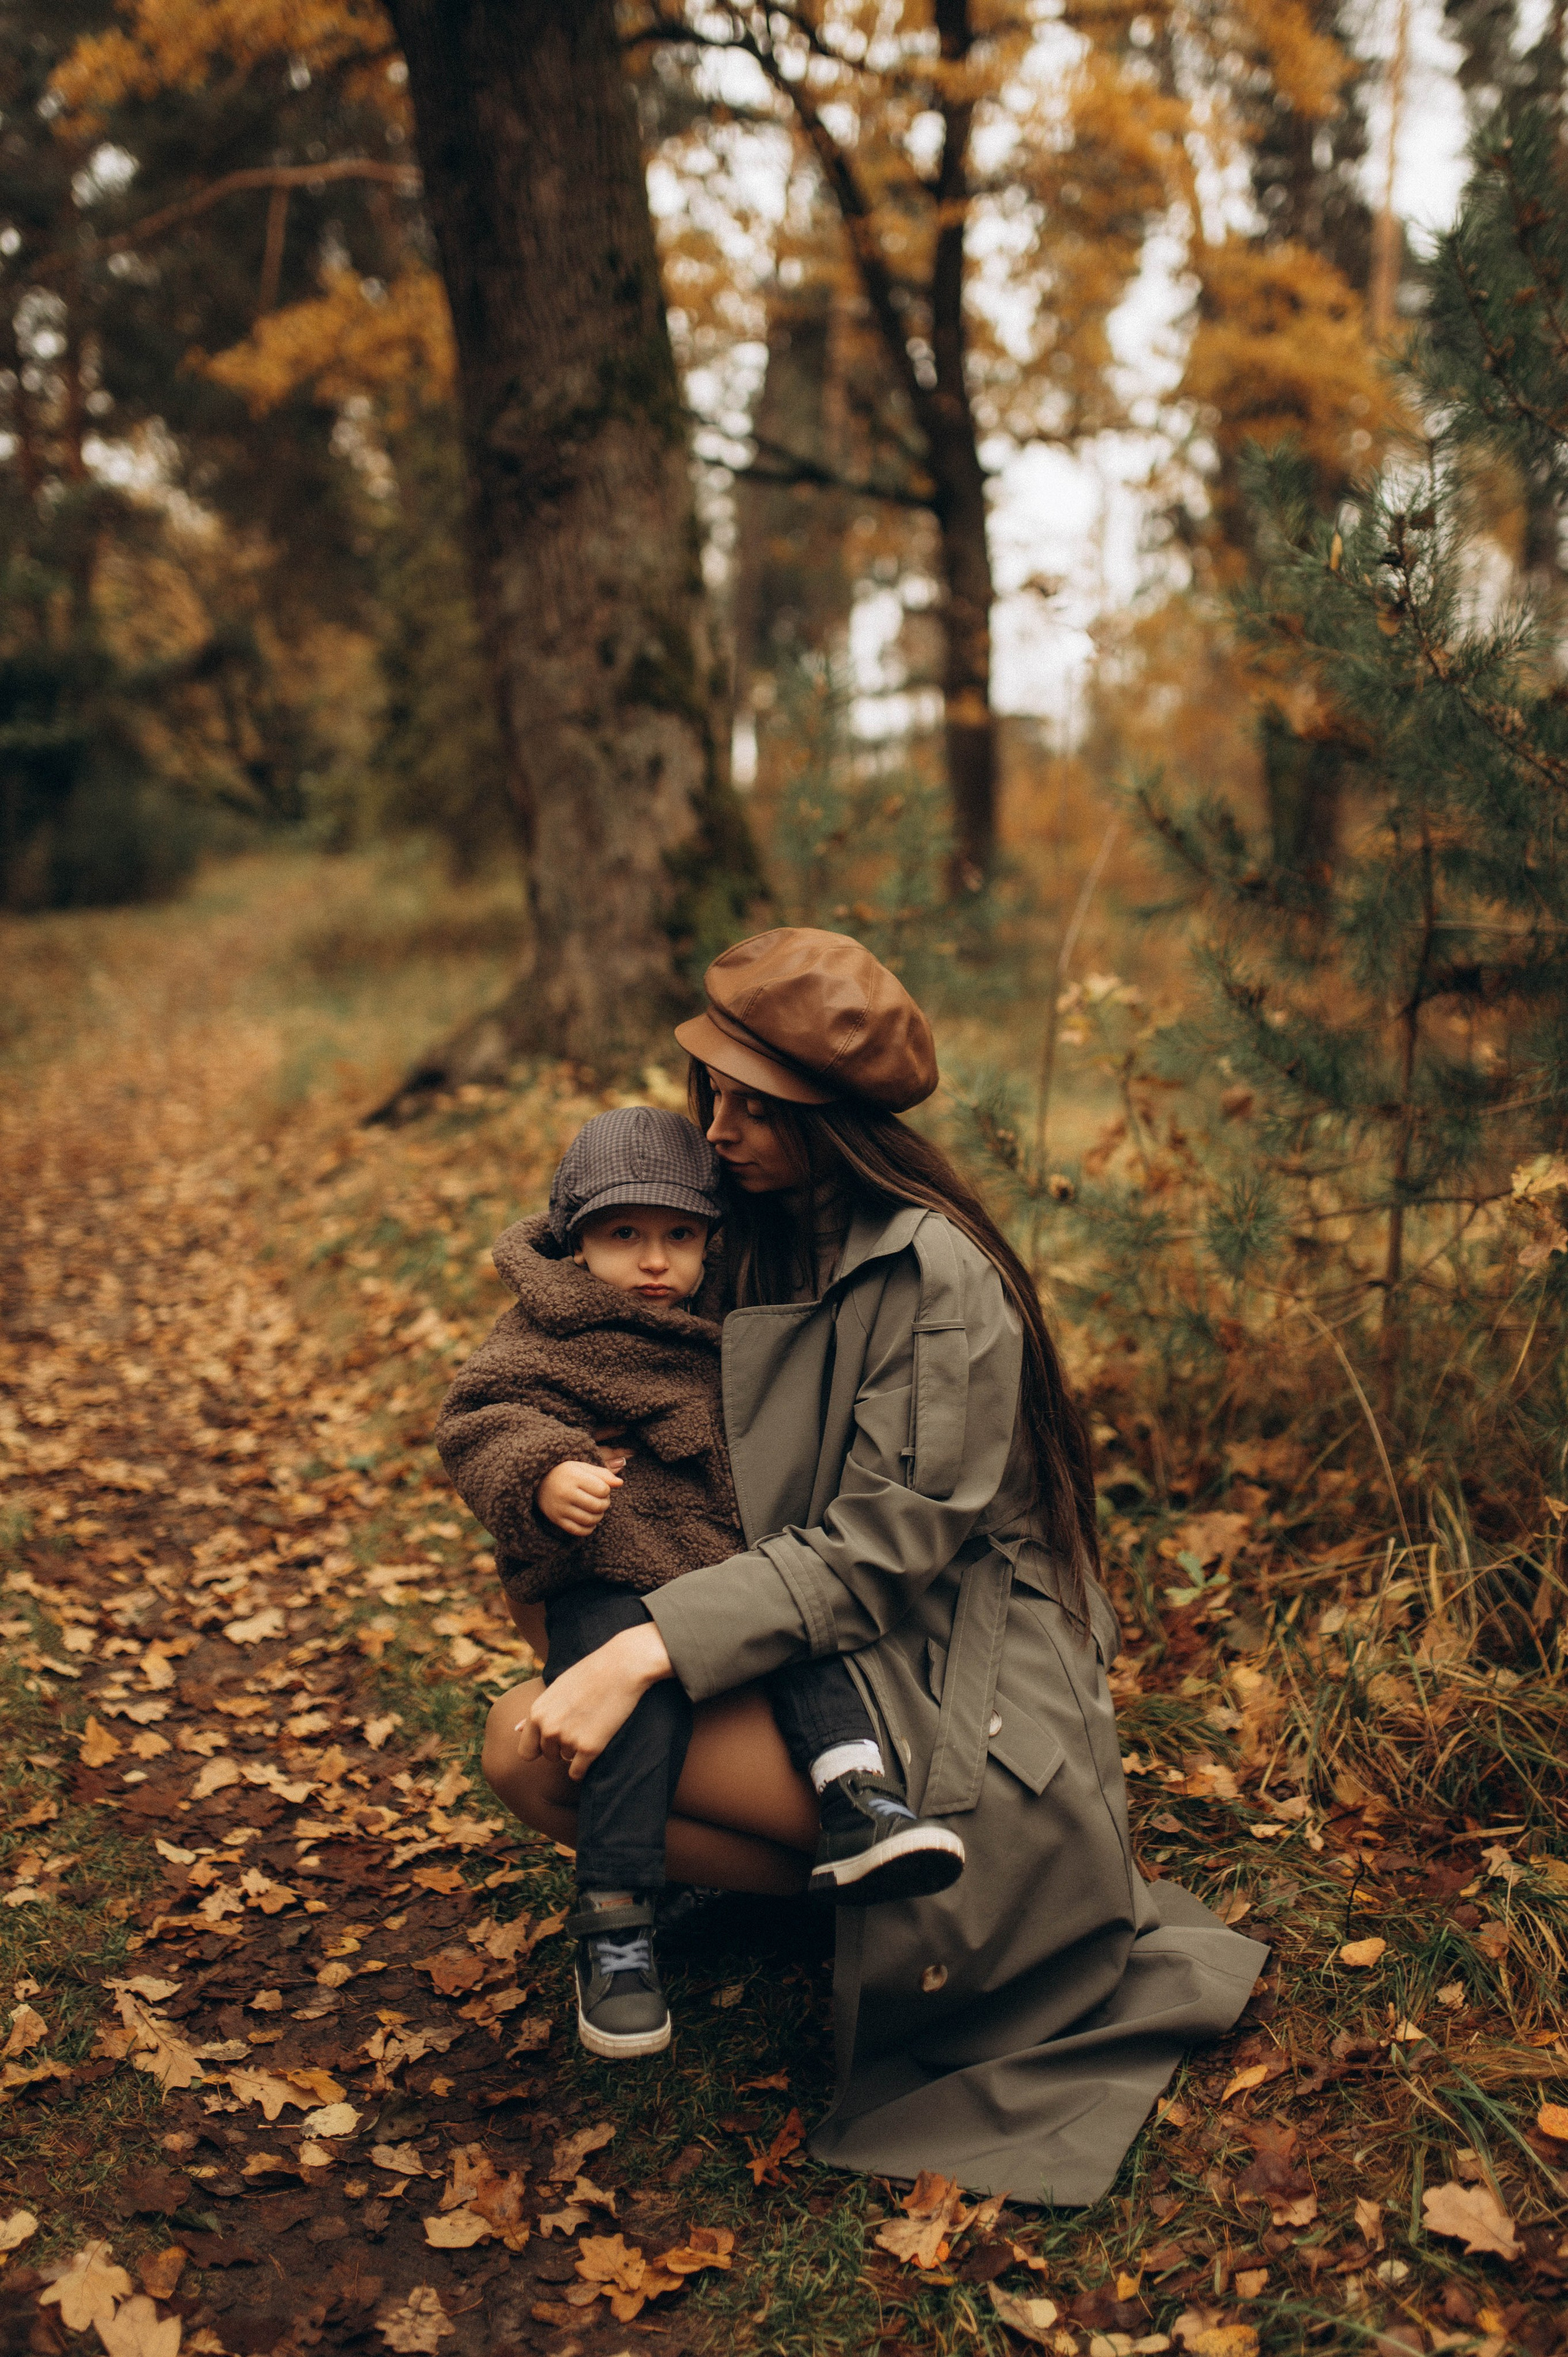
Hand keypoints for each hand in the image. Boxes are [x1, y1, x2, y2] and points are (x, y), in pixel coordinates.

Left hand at [516, 1622, 672, 1780]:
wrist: (622, 1667)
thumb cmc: (589, 1674)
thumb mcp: (556, 1689)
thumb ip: (537, 1713)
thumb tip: (516, 1730)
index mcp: (537, 1713)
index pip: (526, 1752)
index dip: (540, 1749)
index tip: (554, 1741)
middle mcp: (548, 1729)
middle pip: (549, 1757)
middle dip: (562, 1748)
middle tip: (581, 1726)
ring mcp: (568, 1739)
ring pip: (566, 1760)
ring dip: (577, 1751)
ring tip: (592, 1726)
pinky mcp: (589, 1748)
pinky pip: (577, 1772)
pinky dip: (584, 1767)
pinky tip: (594, 1750)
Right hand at [537, 1458, 622, 1533]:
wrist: (538, 1482)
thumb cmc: (565, 1473)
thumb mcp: (582, 1467)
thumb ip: (603, 1474)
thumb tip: (620, 1483)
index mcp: (573, 1476)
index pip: (602, 1489)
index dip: (607, 1490)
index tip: (602, 1488)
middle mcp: (565, 1493)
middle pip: (597, 1506)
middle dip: (605, 1504)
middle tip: (602, 1500)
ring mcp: (560, 1508)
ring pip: (589, 1520)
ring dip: (599, 1516)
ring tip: (596, 1510)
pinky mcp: (556, 1520)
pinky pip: (578, 1530)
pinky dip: (589, 1528)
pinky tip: (589, 1521)